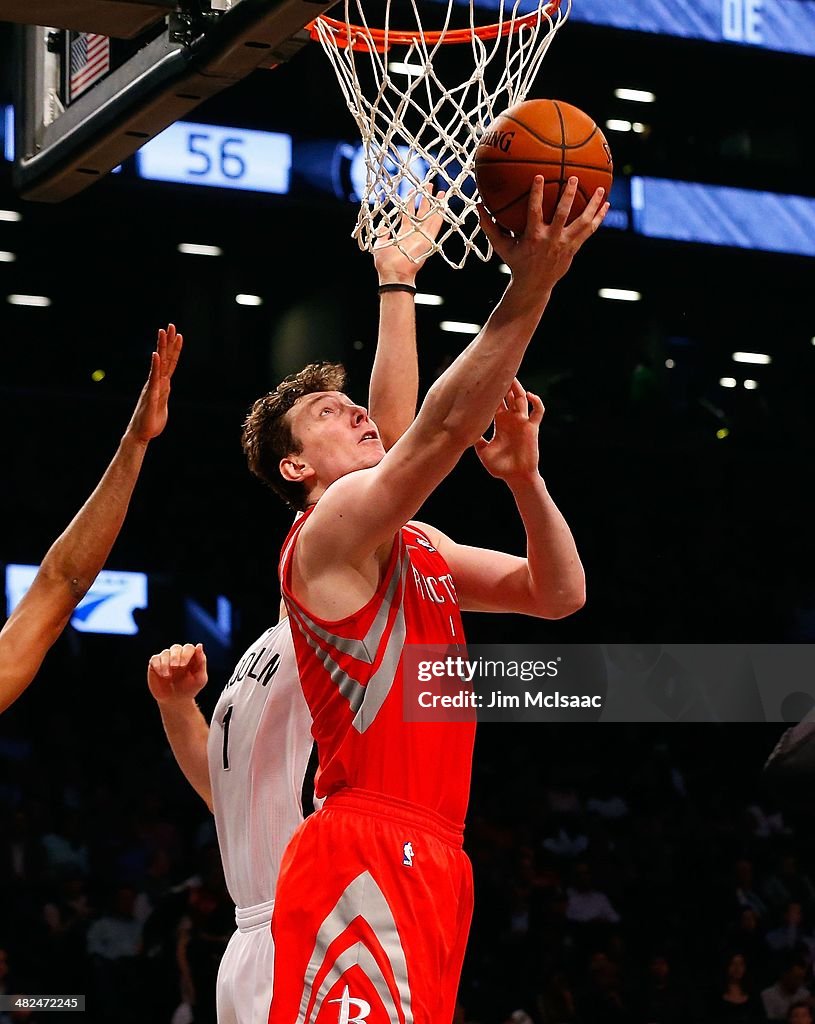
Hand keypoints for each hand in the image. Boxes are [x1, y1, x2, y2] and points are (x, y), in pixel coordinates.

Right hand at [126, 324, 182, 443]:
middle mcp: (156, 383)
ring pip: (159, 364)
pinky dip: (155, 366)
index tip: (178, 335)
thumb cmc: (151, 423)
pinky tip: (156, 355)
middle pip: (164, 358)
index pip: (169, 364)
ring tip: (163, 332)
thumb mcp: (162, 406)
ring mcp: (153, 387)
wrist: (141, 435)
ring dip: (161, 347)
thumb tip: (166, 387)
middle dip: (168, 342)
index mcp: (161, 385)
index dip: (174, 350)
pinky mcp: (151, 395)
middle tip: (170, 325)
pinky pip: (154, 378)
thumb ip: (164, 395)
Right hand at [147, 643, 207, 706]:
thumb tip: (199, 645)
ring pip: (165, 653)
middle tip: (176, 666)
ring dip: (166, 662)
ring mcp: (166, 659)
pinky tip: (162, 674)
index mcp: (190, 657)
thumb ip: (201, 662)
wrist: (175, 701)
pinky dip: (158, 665)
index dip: (186, 654)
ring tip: (168, 676)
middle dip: (176, 656)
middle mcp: (178, 656)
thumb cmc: (190, 689)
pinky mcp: (155, 665)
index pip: (188, 648)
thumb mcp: (200, 678)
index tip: (184, 665)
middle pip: (176, 647)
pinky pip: (154, 659)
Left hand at [373, 187, 446, 284]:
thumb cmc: (385, 263)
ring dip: (436, 205)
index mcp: (403, 233)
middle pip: (422, 212)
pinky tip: (444, 205)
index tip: (412, 191)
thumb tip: (382, 226)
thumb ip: (382, 234)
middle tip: (429, 185)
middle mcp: (414, 233)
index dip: (411, 202)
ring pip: (431, 217)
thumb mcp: (379, 244)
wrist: (393, 274)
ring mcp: (422, 236)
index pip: (408, 214)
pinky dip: (440, 216)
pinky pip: (436, 226)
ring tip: (440, 192)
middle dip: (426, 198)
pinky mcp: (428, 241)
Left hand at [475, 379, 543, 483]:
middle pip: (508, 396)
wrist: (516, 477)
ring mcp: (522, 422)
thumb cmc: (500, 468)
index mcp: (499, 423)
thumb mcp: (482, 452)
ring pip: (522, 399)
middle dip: (503, 384)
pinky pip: (538, 411)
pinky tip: (529, 395)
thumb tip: (461, 429)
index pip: (495, 402)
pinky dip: (536, 401)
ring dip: (518, 388)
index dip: (490, 392)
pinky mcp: (532, 428)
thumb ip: (475, 439)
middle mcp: (511, 420)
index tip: (482, 381)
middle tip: (496, 371)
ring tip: (512, 377)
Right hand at [479, 176, 608, 293]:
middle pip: (562, 215)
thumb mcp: (501, 246)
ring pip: (582, 223)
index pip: (535, 212)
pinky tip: (605, 205)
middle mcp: (551, 240)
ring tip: (600, 190)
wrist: (534, 285)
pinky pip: (589, 231)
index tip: (540, 176)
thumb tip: (478, 205)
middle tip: (573, 177)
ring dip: (592, 206)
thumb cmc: (516, 261)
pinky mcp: (574, 248)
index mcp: (533, 237)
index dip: (537, 195)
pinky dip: (598, 218)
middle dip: (567, 196)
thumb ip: (490, 226)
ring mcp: (565, 245)